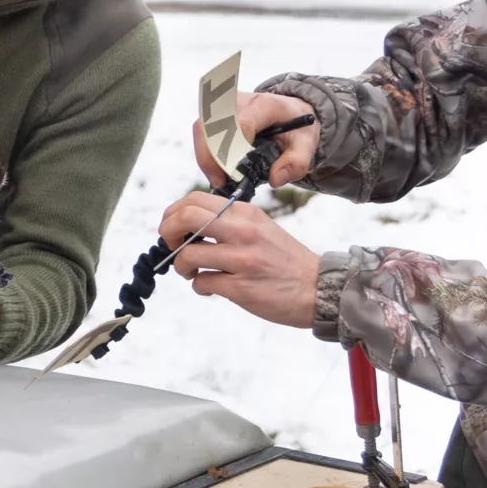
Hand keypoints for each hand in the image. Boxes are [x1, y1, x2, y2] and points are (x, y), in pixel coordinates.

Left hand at [158, 191, 318, 327]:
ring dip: (181, 266)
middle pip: (185, 218)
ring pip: (187, 255)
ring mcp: (241, 259)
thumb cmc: (284, 259)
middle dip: (167, 233)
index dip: (173, 214)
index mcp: (245, 213)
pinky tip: (211, 288)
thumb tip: (188, 224)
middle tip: (171, 246)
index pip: (193, 200)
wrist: (319, 288)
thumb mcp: (260, 227)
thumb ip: (229, 222)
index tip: (173, 228)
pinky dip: (199, 287)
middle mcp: (243, 231)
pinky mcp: (240, 287)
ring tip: (193, 272)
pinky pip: (201, 283)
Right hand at [191, 90, 317, 189]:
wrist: (290, 110)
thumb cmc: (296, 127)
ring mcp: (224, 104)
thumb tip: (274, 180)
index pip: (241, 125)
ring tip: (217, 178)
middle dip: (210, 158)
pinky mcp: (215, 112)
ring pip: (201, 128)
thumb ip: (296, 163)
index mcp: (264, 105)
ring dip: (205, 156)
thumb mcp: (306, 144)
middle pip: (212, 126)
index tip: (234, 176)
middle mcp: (239, 100)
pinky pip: (201, 132)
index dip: (233, 152)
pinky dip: (205, 153)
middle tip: (219, 182)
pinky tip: (217, 168)